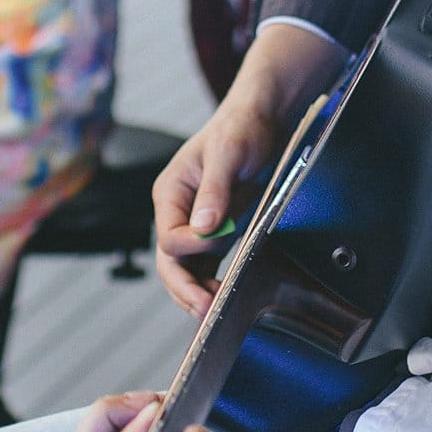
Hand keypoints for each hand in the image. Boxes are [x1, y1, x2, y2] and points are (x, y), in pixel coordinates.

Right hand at [152, 99, 280, 314]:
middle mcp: (177, 213)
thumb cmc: (241, 129)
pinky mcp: (217, 232)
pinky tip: (224, 296)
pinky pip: (206, 266)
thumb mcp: (227, 153)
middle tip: (206, 310)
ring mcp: (195, 225)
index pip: (169, 237)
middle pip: (170, 263)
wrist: (263, 120)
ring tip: (215, 312)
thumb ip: (214, 192)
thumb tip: (202, 228)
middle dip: (185, 287)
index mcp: (170, 194)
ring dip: (197, 292)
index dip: (190, 249)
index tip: (219, 244)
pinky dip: (211, 284)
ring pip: (186, 271)